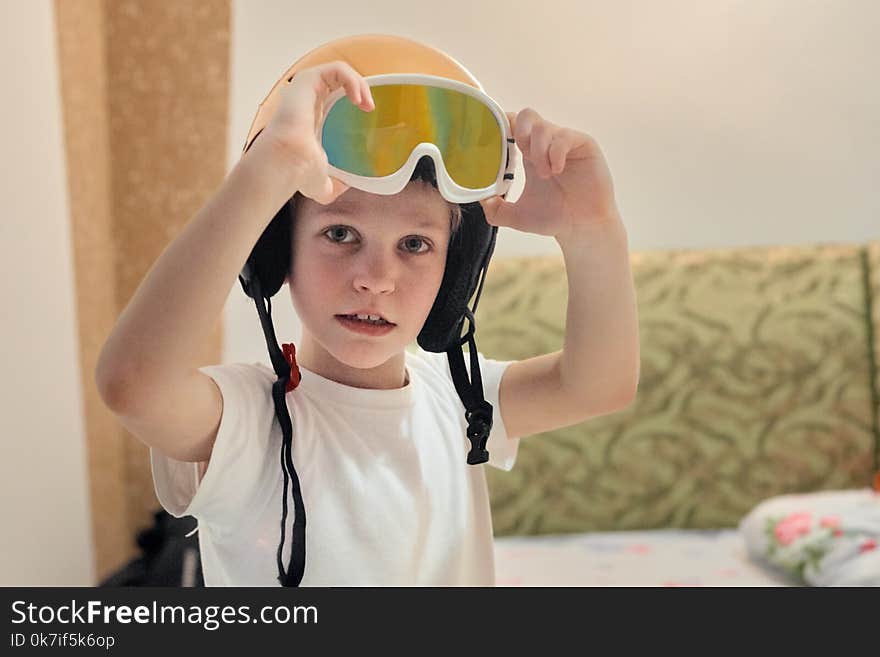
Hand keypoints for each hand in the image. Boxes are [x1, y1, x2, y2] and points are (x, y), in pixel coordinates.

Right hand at [259, 61, 374, 204]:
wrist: (289, 162)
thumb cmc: (299, 172)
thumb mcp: (323, 183)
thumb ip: (334, 183)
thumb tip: (347, 186)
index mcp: (310, 119)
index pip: (333, 99)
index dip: (353, 100)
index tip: (368, 114)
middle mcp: (307, 101)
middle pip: (338, 82)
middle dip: (359, 90)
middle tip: (370, 109)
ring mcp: (307, 89)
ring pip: (338, 72)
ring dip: (359, 83)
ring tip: (367, 103)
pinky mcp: (308, 81)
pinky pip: (336, 68)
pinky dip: (353, 79)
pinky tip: (359, 98)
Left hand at [479, 108, 619, 241]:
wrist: (581, 228)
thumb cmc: (553, 218)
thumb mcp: (517, 216)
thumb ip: (496, 210)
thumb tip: (480, 200)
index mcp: (528, 154)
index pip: (512, 126)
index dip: (501, 128)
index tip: (495, 144)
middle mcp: (546, 144)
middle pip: (526, 116)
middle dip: (519, 132)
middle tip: (521, 156)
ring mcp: (564, 143)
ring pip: (543, 127)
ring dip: (538, 150)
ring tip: (544, 174)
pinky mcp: (583, 145)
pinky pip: (564, 136)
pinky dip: (556, 152)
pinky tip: (556, 170)